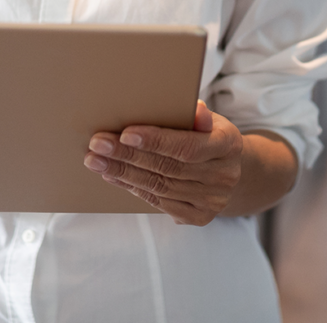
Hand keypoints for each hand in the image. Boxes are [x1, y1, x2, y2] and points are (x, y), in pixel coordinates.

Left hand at [84, 100, 242, 225]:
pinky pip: (159, 203)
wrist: (230, 171)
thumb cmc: (210, 136)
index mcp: (229, 145)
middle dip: (128, 155)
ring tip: (97, 160)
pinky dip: (133, 188)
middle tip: (98, 144)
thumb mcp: (211, 119)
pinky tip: (113, 176)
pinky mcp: (198, 217)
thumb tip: (195, 108)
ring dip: (123, 173)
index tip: (125, 134)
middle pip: (168, 167)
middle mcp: (224, 176)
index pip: (188, 146)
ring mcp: (212, 201)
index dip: (156, 141)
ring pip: (159, 187)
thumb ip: (199, 116)